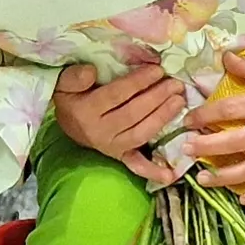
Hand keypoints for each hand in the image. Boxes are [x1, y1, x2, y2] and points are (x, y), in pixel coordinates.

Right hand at [53, 63, 186, 185]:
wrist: (68, 120)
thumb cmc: (72, 95)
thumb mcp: (65, 81)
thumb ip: (74, 76)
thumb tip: (90, 72)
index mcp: (86, 111)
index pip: (117, 95)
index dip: (138, 82)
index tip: (157, 69)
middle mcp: (99, 132)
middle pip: (133, 114)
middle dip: (157, 98)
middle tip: (175, 84)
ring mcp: (111, 146)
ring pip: (140, 134)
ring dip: (162, 118)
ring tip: (180, 101)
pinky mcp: (119, 155)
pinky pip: (136, 164)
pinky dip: (153, 171)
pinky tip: (170, 175)